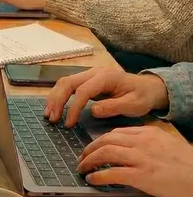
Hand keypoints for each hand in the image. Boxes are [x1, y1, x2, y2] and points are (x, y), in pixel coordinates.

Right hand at [45, 66, 169, 127]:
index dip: (73, 107)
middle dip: (57, 101)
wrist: (149, 88)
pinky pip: (67, 86)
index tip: (69, 124)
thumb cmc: (142, 97)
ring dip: (54, 98)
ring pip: (64, 82)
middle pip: (68, 82)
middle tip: (52, 119)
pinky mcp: (86, 80)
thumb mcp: (134, 105)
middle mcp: (95, 72)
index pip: (83, 91)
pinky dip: (58, 96)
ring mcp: (89, 75)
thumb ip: (114, 107)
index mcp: (106, 77)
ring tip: (49, 115)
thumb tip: (92, 110)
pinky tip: (54, 108)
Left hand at [76, 127, 192, 196]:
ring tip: (82, 169)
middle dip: (89, 150)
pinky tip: (92, 179)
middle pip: (106, 140)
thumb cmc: (187, 165)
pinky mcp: (142, 176)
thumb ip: (147, 144)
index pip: (116, 133)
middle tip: (82, 159)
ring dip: (88, 161)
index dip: (99, 141)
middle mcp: (143, 142)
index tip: (92, 149)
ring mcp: (142, 158)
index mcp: (149, 133)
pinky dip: (97, 176)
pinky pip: (111, 173)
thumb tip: (128, 151)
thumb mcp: (167, 145)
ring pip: (105, 153)